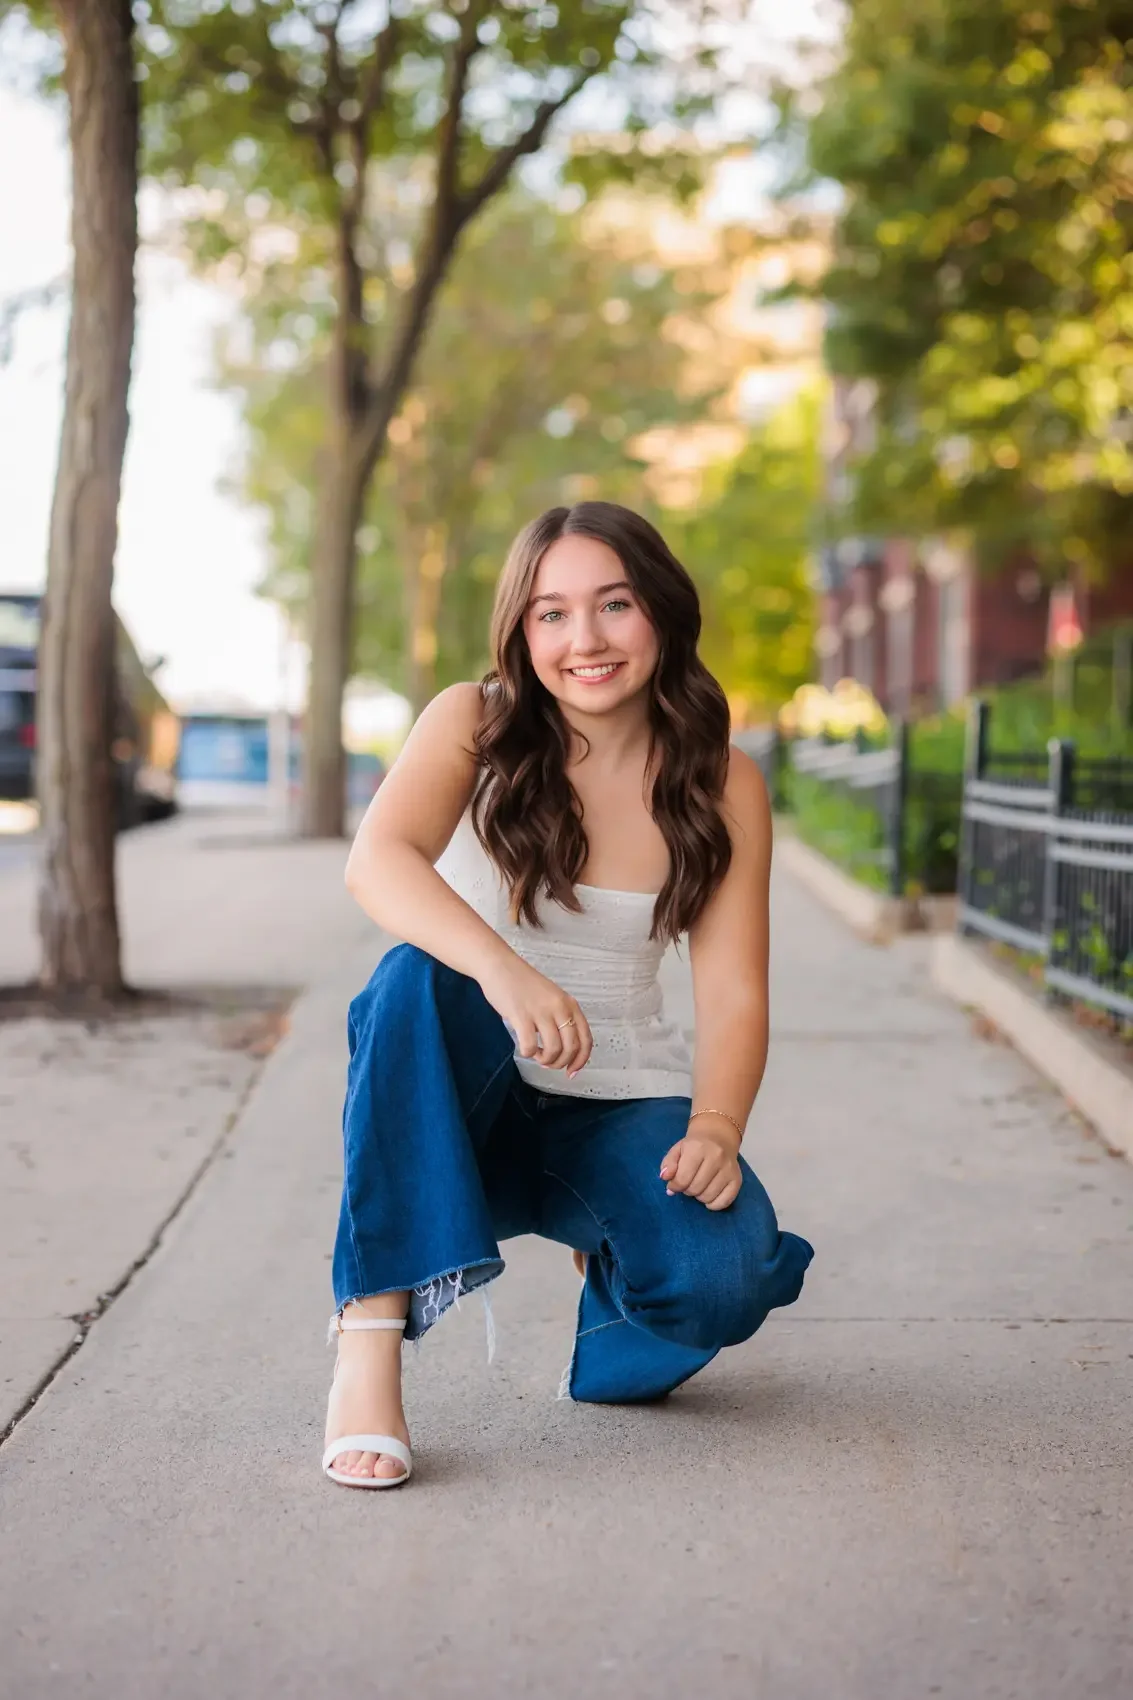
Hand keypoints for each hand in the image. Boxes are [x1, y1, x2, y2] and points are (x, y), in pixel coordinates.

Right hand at [479, 955, 592, 1076]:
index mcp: (570, 1004)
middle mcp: (560, 1008)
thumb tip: (564, 1050)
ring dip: (545, 1060)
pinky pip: (530, 1046)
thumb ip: (560, 1018)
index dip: (581, 1060)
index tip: (571, 1072)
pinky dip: (528, 1054)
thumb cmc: (523, 984)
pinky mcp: (521, 1016)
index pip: (586, 1039)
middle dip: (561, 1063)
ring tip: (536, 1055)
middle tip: (549, 1064)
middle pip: (572, 1047)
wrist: (500, 966)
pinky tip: (525, 1048)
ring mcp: (541, 1011)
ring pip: (554, 1049)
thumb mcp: (552, 998)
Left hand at [659, 1121, 742, 1210]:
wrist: (718, 1136)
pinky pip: (725, 1202)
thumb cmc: (694, 1146)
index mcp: (698, 1148)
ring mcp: (728, 1169)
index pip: (682, 1179)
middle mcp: (716, 1157)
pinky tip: (709, 1196)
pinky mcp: (737, 1179)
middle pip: (695, 1189)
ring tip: (699, 1186)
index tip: (674, 1184)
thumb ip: (668, 1164)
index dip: (674, 1186)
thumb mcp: (677, 1150)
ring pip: (708, 1197)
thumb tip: (665, 1178)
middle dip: (687, 1190)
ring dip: (699, 1196)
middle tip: (688, 1182)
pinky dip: (714, 1204)